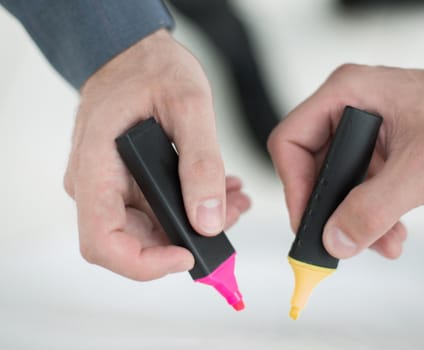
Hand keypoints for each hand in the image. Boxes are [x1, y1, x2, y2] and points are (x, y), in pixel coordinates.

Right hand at [64, 30, 249, 280]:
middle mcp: (96, 184)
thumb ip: (200, 163)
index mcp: (96, 166)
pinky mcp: (128, 184)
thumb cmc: (152, 67)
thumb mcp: (189, 106)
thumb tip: (208, 221)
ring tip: (234, 198)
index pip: (102, 242)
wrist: (135, 53)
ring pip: (152, 229)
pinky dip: (191, 206)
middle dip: (185, 239)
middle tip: (230, 215)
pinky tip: (220, 188)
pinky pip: (157, 210)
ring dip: (195, 222)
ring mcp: (111, 186)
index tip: (187, 255)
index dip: (144, 262)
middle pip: (133, 242)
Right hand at [268, 64, 423, 259]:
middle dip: (329, 211)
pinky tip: (392, 233)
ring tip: (380, 242)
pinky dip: (371, 215)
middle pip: (311, 168)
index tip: (308, 222)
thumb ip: (374, 208)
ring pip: (337, 185)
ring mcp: (363, 132)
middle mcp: (348, 110)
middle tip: (338, 241)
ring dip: (354, 219)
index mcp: (346, 95)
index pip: (291, 142)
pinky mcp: (378, 151)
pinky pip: (359, 189)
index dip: (294, 186)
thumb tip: (335, 239)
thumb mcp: (422, 169)